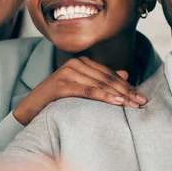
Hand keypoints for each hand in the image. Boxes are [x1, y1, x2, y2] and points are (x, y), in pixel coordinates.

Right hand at [13, 56, 146, 125]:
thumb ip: (101, 80)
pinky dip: (104, 97)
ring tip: (133, 104)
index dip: (127, 86)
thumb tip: (125, 73)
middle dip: (127, 91)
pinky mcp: (61, 84)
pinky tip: (117, 102)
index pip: (110, 74)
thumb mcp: (81, 88)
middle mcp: (75, 64)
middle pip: (107, 79)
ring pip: (100, 84)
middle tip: (142, 101)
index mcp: (82, 62)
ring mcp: (67, 73)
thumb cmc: (56, 99)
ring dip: (119, 95)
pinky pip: (87, 91)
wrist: (29, 108)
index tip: (141, 96)